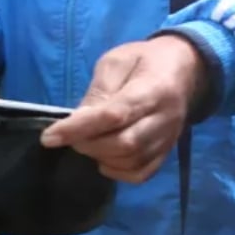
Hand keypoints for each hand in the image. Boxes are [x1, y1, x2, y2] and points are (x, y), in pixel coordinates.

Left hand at [41, 35, 209, 183]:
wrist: (186, 69)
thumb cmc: (144, 61)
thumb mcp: (116, 62)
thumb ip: (99, 90)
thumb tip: (78, 119)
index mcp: (153, 89)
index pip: (113, 115)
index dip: (78, 129)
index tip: (49, 137)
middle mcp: (165, 118)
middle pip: (124, 144)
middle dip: (88, 144)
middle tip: (70, 137)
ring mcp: (168, 138)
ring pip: (131, 161)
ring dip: (101, 157)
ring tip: (88, 142)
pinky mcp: (167, 151)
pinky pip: (141, 173)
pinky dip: (117, 172)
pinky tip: (104, 159)